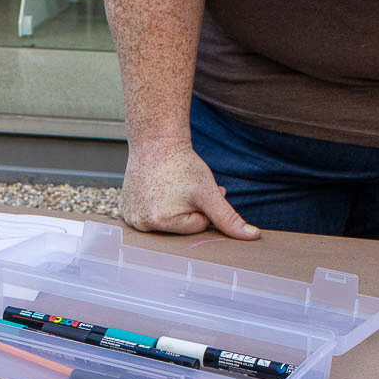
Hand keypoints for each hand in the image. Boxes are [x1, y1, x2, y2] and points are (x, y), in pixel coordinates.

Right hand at [119, 142, 259, 238]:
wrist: (156, 142)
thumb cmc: (182, 164)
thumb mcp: (209, 193)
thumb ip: (229, 218)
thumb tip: (253, 237)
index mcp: (160, 222)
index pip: (196, 227)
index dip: (203, 208)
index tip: (195, 190)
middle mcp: (141, 224)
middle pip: (180, 228)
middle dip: (190, 210)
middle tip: (185, 188)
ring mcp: (130, 218)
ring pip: (167, 222)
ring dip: (174, 208)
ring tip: (171, 187)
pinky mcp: (125, 210)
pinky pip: (150, 215)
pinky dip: (157, 204)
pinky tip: (156, 189)